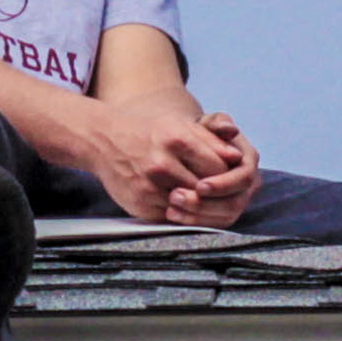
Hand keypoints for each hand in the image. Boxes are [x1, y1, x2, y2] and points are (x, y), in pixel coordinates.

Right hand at [78, 99, 252, 225]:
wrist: (104, 140)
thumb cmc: (149, 132)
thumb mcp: (179, 125)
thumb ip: (210, 139)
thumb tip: (237, 158)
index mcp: (176, 139)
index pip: (218, 167)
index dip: (227, 173)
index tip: (226, 174)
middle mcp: (161, 163)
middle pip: (206, 189)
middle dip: (214, 191)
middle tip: (215, 188)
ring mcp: (149, 186)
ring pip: (190, 206)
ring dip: (198, 203)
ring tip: (197, 194)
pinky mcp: (140, 204)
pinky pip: (172, 215)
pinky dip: (179, 211)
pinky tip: (178, 201)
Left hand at [179, 110, 260, 227]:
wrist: (193, 146)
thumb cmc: (201, 133)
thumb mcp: (208, 124)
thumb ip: (218, 123)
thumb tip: (229, 128)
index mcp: (248, 160)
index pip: (243, 178)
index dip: (223, 184)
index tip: (199, 185)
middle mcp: (248, 183)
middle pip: (235, 203)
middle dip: (207, 204)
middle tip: (177, 198)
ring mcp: (239, 200)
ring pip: (225, 217)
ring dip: (198, 216)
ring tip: (171, 208)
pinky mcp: (224, 213)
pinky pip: (214, 224)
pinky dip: (193, 222)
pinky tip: (172, 215)